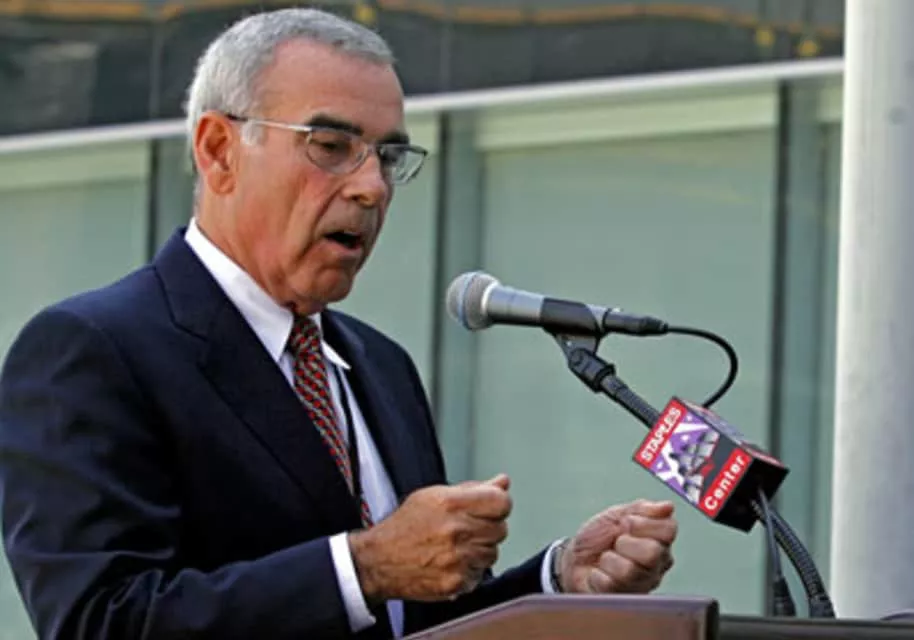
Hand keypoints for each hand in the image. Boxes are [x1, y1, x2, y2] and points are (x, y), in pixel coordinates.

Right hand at [349, 474, 511, 602]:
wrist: (379, 561)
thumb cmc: (405, 526)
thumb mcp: (434, 496)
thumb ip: (473, 488)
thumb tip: (501, 482)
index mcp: (450, 503)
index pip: (501, 502)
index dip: (499, 504)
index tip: (491, 508)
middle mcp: (455, 530)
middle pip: (501, 528)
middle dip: (488, 527)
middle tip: (467, 529)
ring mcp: (457, 558)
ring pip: (493, 552)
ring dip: (480, 549)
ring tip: (457, 546)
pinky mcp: (456, 581)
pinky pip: (481, 574)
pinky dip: (470, 570)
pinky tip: (452, 562)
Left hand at [558, 499, 676, 593]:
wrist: (573, 560)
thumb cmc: (598, 538)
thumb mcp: (617, 515)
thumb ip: (642, 509)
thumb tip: (667, 506)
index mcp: (659, 541)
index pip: (668, 529)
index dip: (644, 523)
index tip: (627, 522)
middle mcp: (657, 566)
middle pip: (652, 552)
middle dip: (625, 542)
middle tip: (616, 543)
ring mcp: (642, 585)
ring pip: (629, 570)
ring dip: (609, 559)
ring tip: (606, 560)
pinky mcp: (623, 599)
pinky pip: (610, 584)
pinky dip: (598, 575)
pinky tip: (599, 575)